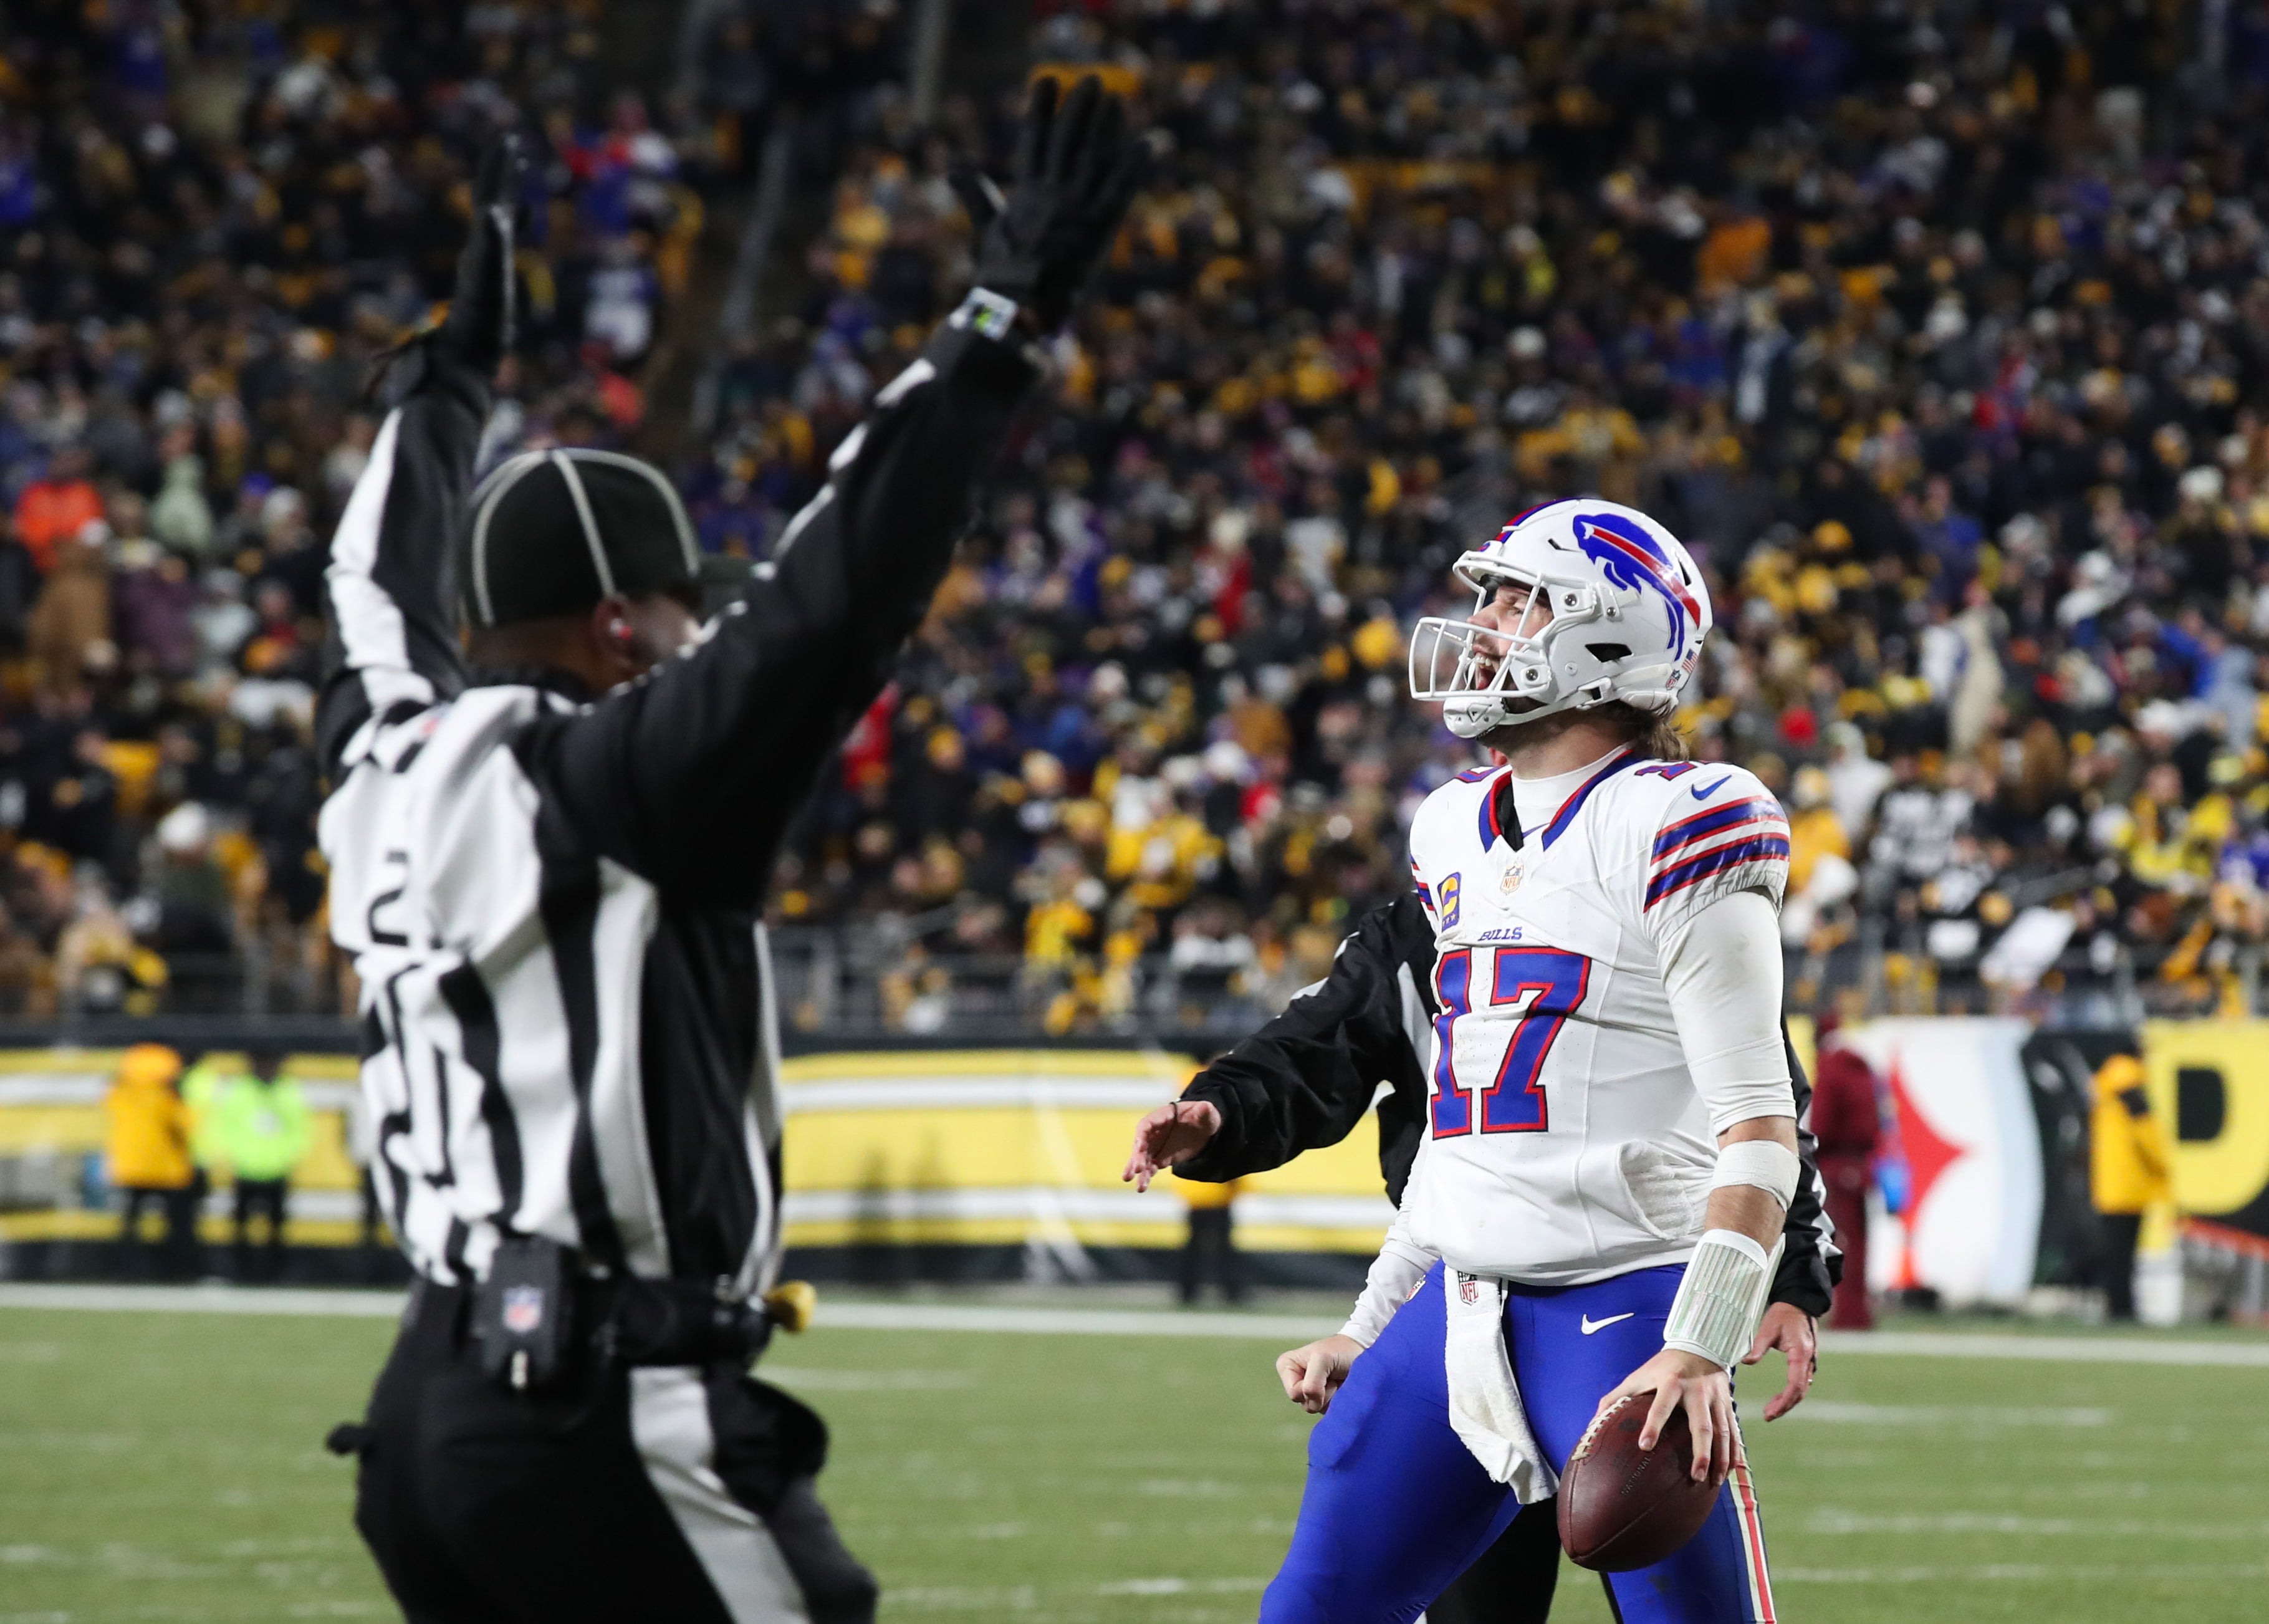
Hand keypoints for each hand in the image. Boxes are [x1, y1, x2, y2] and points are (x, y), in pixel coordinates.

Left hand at [440, 131, 527, 372]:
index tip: (507, 140)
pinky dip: (514, 222)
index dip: (497, 168)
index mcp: (481, 241)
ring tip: (518, 176)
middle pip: (490, 199)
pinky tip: (518, 221)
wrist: (463, 357)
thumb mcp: (486, 280)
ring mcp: (485, 260)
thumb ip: (491, 246)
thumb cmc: (477, 324)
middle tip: (512, 145)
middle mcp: (480, 246)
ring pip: (497, 216)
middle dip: (501, 172)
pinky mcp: (491, 277)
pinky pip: (504, 238)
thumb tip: (492, 214)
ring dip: (507, 193)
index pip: (489, 195)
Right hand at [962, 74, 1145, 330]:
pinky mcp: (1099, 231)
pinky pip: (1120, 192)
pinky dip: (1133, 168)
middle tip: (1091, 80)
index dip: (1040, 108)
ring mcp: (1076, 211)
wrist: (1018, 309)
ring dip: (1106, 126)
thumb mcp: (985, 228)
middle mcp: (1051, 195)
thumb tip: (952, 167)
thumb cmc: (1000, 275)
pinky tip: (1147, 144)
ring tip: (1115, 98)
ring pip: (1093, 157)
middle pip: (1067, 140)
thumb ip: (975, 193)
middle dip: (1078, 109)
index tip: (1046, 79)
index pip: (1033, 139)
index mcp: (1026, 193)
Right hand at [1122, 1099, 1221, 1191]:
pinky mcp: (1161, 1158)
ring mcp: (1157, 1146)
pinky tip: (1142, 1187)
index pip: (1146, 1125)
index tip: (1139, 1147)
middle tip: (1137, 1170)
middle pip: (1141, 1144)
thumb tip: (1205, 1107)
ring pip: (1143, 1159)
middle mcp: (1155, 1132)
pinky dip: (1146, 1176)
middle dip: (1138, 1157)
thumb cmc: (1203, 1116)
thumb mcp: (1207, 1112)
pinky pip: (1151, 1167)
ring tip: (1139, 1187)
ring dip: (1139, 1171)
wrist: (1204, 1128)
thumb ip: (1204, 1111)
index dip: (1141, 1137)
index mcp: (1162, 1117)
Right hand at [1276, 1334, 1362, 1413]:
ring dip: (1332, 1396)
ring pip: (1317, 1409)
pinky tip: (1340, 1386)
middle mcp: (1294, 1381)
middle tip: (1331, 1376)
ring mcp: (1309, 1392)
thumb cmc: (1340, 1350)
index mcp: (1287, 1367)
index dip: (1311, 1388)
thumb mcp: (1322, 1359)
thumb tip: (1312, 1405)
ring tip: (1336, 1379)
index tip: (1323, 1371)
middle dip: (1323, 1393)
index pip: (1294, 1394)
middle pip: (1306, 1404)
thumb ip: (1312, 1383)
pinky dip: (1337, 1400)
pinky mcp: (1323, 1400)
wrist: (1360, 1351)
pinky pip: (1328, 1412)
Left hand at [1594, 1347, 1737, 1486]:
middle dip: (1701, 1452)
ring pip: (1722, 1431)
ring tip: (1713, 1482)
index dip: (1652, 1425)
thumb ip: (1615, 1398)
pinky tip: (1730, 1471)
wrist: (1700, 1345)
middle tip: (1695, 1477)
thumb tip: (1593, 1422)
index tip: (1644, 1447)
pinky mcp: (1727, 1404)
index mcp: (1670, 1383)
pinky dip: (1734, 1451)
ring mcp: (1715, 1398)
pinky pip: (1734, 1431)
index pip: (1661, 1406)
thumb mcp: (1638, 1376)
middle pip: (1701, 1425)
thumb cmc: (1661, 1367)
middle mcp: (1696, 1391)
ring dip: (1720, 1458)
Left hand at [1742, 1302, 1816, 1420]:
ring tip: (1771, 1411)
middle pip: (1800, 1392)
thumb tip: (1746, 1362)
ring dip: (1788, 1402)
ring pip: (1802, 1389)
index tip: (1770, 1412)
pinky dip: (1791, 1393)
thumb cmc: (1783, 1314)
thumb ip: (1758, 1346)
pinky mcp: (1806, 1361)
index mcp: (1800, 1354)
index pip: (1794, 1385)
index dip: (1783, 1401)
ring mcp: (1810, 1362)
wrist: (1799, 1303)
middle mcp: (1809, 1361)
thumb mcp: (1767, 1328)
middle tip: (1767, 1416)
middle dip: (1784, 1406)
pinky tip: (1779, 1398)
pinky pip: (1801, 1382)